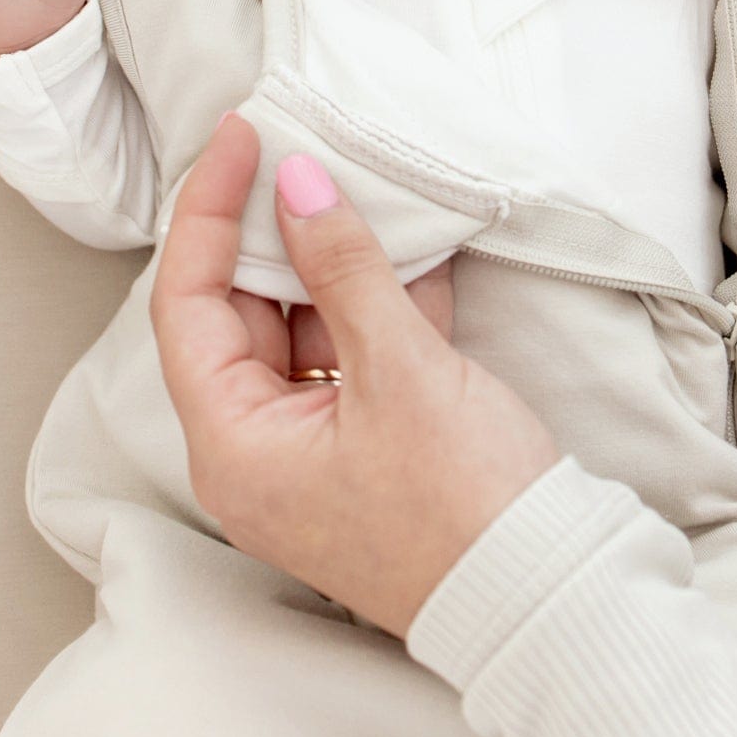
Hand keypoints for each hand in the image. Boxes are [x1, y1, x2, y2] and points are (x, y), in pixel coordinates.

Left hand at [147, 114, 558, 637]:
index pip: (187, 304)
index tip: (243, 139)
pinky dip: (378, 305)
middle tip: (304, 151)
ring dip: (334, 263)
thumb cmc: (465, 508)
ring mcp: (314, 456)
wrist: (549, 597)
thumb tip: (297, 184)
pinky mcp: (370, 451)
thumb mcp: (401, 369)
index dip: (206, 211)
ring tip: (362, 187)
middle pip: (239, 315)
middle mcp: (258, 455)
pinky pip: (354, 359)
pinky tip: (412, 249)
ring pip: (302, 331)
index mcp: (233, 446)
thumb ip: (342, 266)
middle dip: (274, 231)